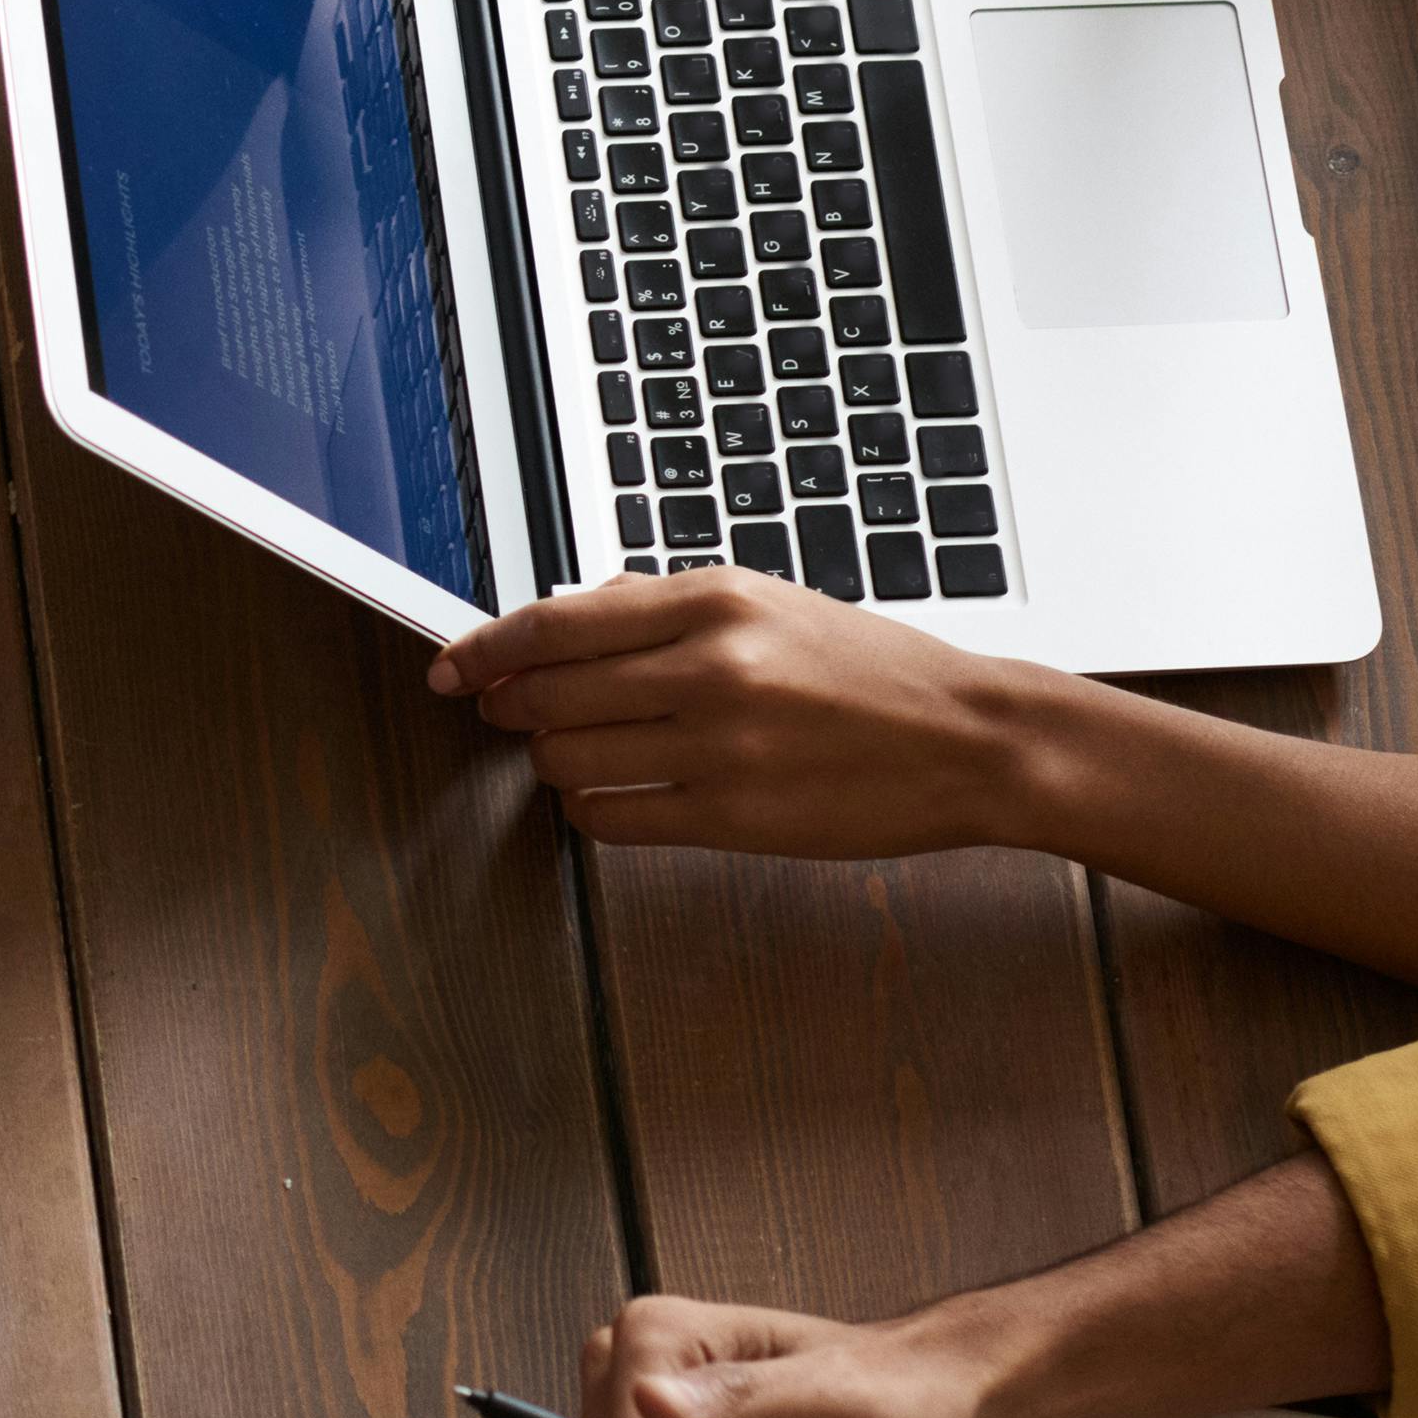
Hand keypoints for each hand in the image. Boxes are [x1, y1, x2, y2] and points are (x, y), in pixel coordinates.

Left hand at [431, 566, 1055, 856]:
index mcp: (717, 600)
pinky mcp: (733, 817)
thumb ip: (664, 606)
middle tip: (498, 709)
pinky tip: (606, 792)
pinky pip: (612, 817)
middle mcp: (711, 668)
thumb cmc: (871, 668)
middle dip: (506, 704)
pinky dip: (589, 807)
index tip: (452, 664)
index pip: (555, 622)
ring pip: (568, 756)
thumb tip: (564, 615)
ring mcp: (720, 747)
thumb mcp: (770, 601)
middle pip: (547, 691)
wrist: (965, 739)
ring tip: (567, 748)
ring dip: (548, 756)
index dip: (485, 647)